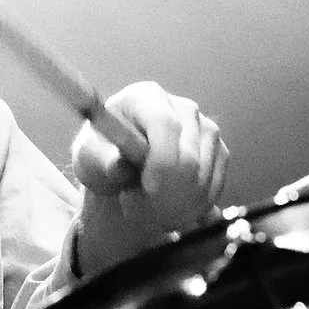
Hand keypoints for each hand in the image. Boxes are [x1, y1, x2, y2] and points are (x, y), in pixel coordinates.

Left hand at [72, 81, 227, 273]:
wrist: (121, 164)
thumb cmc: (102, 153)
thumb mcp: (90, 157)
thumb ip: (102, 160)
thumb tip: (117, 166)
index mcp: (146, 97)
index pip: (164, 123)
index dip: (161, 158)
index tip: (148, 188)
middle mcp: (183, 108)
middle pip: (189, 155)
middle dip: (164, 192)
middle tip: (133, 207)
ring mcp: (206, 129)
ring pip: (203, 176)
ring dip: (174, 205)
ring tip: (144, 209)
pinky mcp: (218, 153)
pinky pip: (213, 188)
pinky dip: (192, 208)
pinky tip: (167, 211)